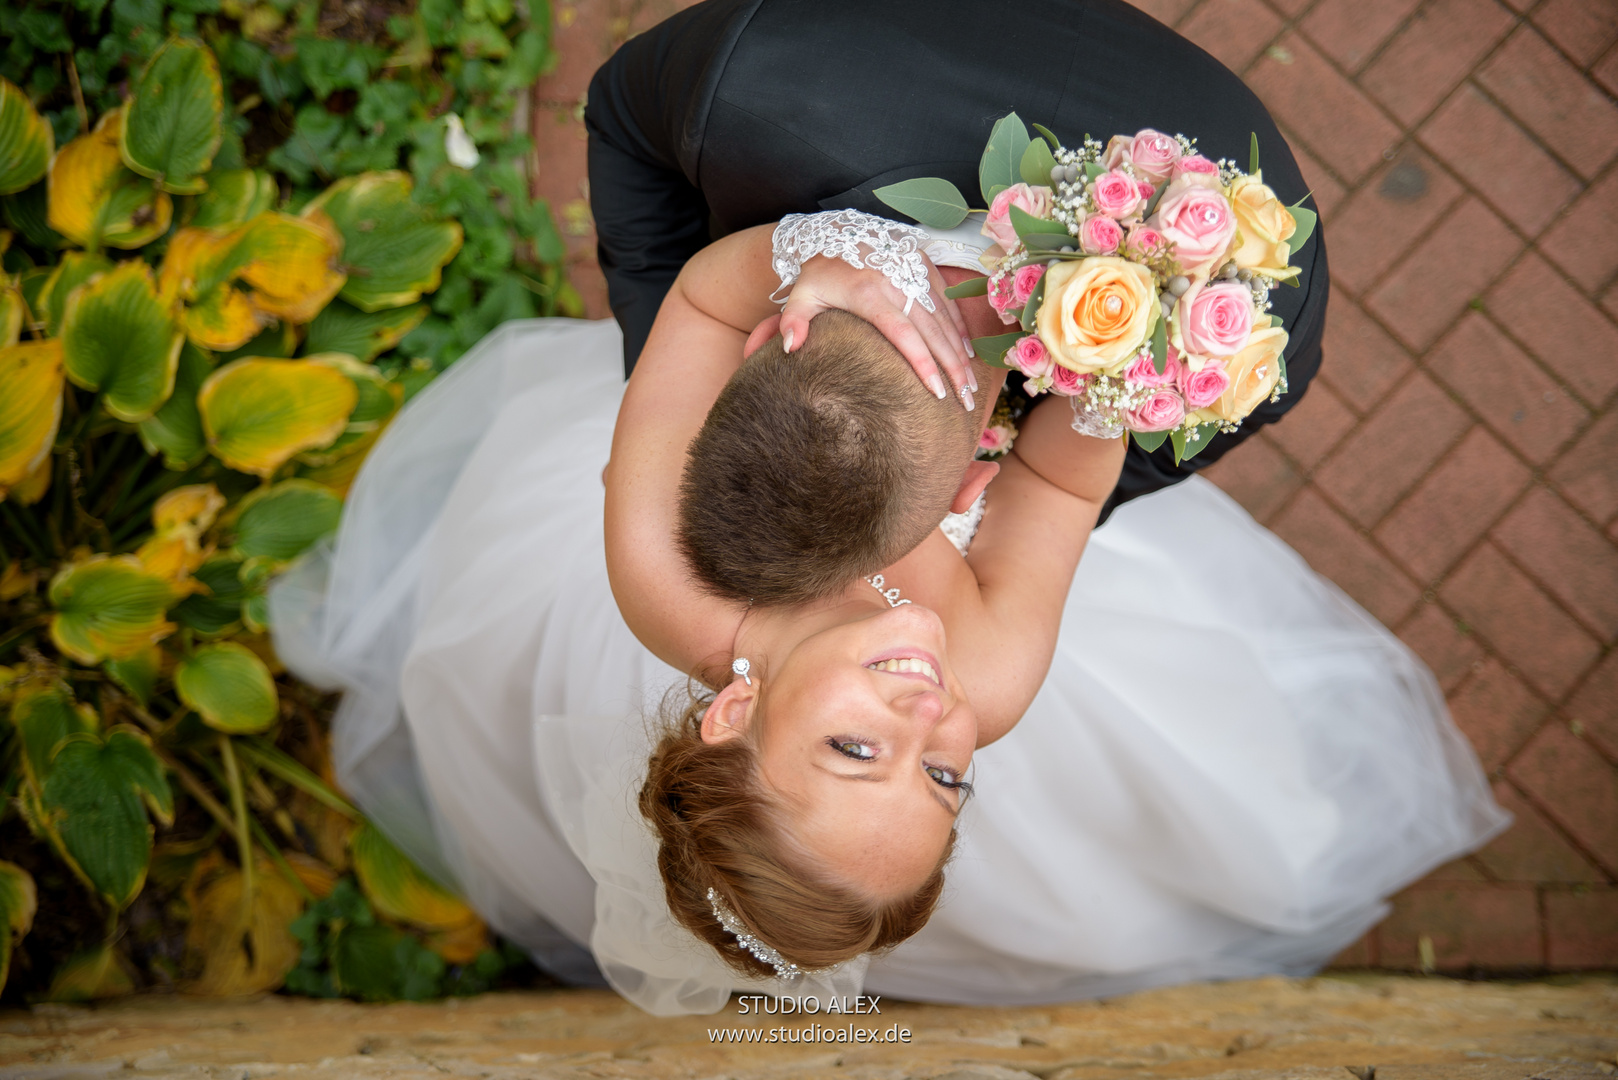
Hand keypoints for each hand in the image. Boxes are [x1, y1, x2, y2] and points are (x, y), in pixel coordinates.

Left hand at [778, 252, 978, 408]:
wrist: (837, 230)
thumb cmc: (818, 272)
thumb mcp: (800, 295)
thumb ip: (793, 321)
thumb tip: (790, 348)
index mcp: (868, 293)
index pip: (902, 334)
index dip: (922, 363)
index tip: (937, 391)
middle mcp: (897, 281)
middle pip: (932, 331)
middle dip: (952, 366)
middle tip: (965, 399)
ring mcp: (914, 272)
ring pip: (944, 318)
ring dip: (960, 352)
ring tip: (970, 385)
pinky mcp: (924, 265)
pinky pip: (947, 301)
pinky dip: (959, 328)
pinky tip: (967, 353)